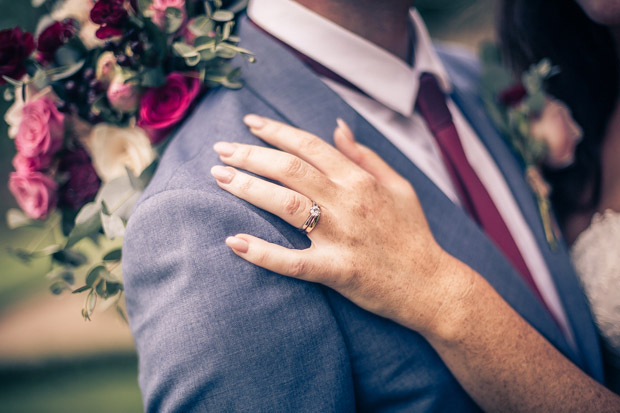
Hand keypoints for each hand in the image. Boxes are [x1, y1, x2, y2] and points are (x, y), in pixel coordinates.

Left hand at [211, 115, 472, 334]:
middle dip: (251, 155)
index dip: (276, 131)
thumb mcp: (398, 186)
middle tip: (219, 150)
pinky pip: (293, 261)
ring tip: (219, 178)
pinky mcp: (338, 271)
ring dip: (248, 188)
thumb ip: (365, 156)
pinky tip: (234, 241)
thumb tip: (337, 126)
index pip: (310, 145)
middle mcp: (349, 202)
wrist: (431, 286)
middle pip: (290, 169)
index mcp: (361, 180)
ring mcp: (342, 237)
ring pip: (286, 204)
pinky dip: (262, 252)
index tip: (248, 122)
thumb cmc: (412, 234)